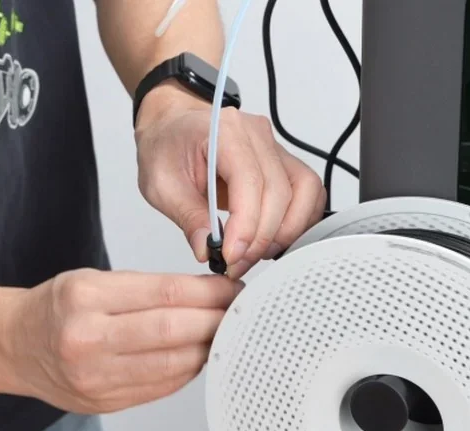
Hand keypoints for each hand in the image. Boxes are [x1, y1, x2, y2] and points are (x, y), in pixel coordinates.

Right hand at [3, 268, 242, 413]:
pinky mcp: (103, 403)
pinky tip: (197, 354)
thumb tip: (208, 294)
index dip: (209, 292)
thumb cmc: (57, 307)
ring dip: (208, 347)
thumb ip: (149, 288)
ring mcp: (94, 377)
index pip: (166, 293)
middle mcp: (86, 339)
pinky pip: (161, 387)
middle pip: (172, 330)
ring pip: (172, 364)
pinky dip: (188, 370)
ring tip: (222, 332)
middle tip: (237, 310)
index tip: (232, 288)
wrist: (14, 345)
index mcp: (85, 297)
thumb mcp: (93, 280)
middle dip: (215, 319)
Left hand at [134, 83, 326, 278]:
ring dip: (287, 230)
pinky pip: (308, 193)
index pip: (250, 181)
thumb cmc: (165, 147)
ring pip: (305, 192)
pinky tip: (272, 239)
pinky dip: (297, 221)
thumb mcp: (161, 185)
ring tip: (256, 253)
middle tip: (237, 262)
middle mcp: (256, 134)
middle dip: (261, 237)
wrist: (172, 128)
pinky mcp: (283, 163)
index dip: (246, 225)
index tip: (231, 255)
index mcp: (224, 131)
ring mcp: (274, 147)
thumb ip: (187, 217)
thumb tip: (208, 249)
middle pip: (280, 191)